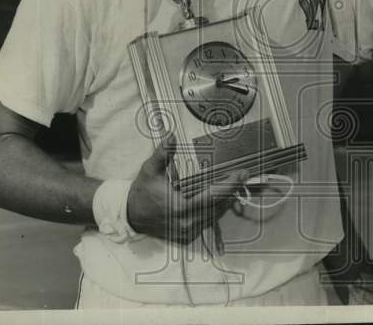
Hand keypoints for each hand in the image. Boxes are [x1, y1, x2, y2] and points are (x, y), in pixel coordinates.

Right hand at [126, 135, 247, 243]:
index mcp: (180, 208)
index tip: (241, 174)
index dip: (229, 186)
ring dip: (224, 201)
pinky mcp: (186, 235)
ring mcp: (187, 232)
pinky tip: (220, 199)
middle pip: (218, 207)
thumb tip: (171, 136)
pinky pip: (206, 222)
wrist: (130, 216)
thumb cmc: (141, 192)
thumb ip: (162, 154)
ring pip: (214, 216)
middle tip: (242, 176)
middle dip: (231, 191)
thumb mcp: (150, 170)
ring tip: (233, 185)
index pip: (212, 197)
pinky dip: (214, 210)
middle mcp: (186, 223)